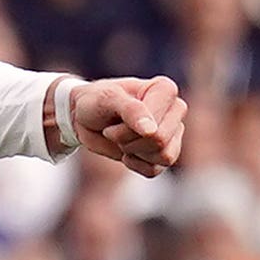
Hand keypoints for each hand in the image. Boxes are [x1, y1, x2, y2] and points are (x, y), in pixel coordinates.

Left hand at [65, 75, 186, 176]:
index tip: (113, 118)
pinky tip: (125, 152)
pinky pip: (155, 170)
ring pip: (164, 157)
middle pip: (161, 141)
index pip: (156, 125)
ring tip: (120, 139)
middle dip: (129, 141)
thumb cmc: (96, 102)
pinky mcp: (165, 151)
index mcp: (165, 90)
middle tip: (113, 131)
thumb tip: (152, 132)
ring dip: (133, 152)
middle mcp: (175, 108)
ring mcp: (173, 131)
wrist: (84, 118)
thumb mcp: (107, 100)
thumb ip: (131, 111)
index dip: (128, 130)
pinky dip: (135, 165)